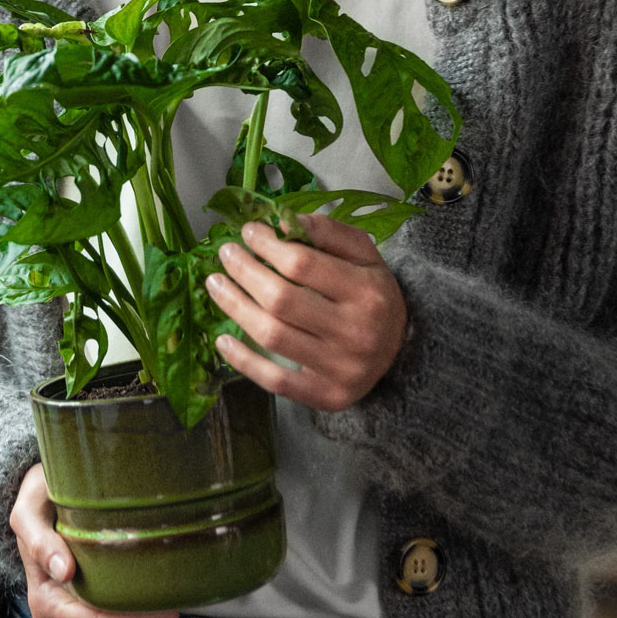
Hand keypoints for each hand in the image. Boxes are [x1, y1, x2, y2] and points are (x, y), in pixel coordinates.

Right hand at [9, 463, 179, 617]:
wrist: (37, 492)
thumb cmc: (34, 500)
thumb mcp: (29, 513)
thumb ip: (40, 542)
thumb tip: (65, 572)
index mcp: (45, 600)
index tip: (166, 608)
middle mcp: (59, 610)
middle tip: (176, 601)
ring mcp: (73, 604)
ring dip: (139, 612)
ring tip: (169, 591)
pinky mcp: (86, 594)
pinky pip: (113, 608)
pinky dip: (132, 600)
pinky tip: (153, 584)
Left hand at [205, 214, 406, 411]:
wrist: (401, 352)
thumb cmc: (372, 295)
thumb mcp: (364, 255)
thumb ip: (328, 233)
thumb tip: (282, 221)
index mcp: (367, 291)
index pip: (303, 264)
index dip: (267, 246)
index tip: (248, 232)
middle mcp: (356, 332)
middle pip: (281, 300)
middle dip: (245, 272)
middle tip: (226, 255)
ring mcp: (340, 369)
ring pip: (272, 336)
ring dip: (235, 307)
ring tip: (215, 285)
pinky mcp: (325, 396)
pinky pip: (274, 380)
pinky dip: (243, 360)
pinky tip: (222, 339)